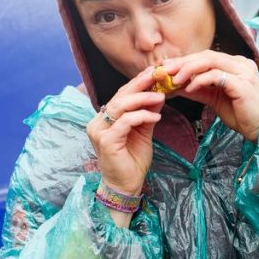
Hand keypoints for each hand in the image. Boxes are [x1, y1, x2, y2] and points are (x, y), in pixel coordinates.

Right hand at [86, 67, 165, 195]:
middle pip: (120, 97)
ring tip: (160, 96)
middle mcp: (98, 122)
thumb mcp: (143, 132)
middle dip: (140, 84)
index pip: (121, 95)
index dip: (137, 83)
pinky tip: (155, 116)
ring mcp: (99, 131)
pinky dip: (141, 116)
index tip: (154, 73)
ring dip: (142, 99)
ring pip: (120, 106)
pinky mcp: (106, 141)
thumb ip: (147, 114)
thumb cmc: (132, 160)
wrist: (126, 185)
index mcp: (104, 118)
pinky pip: (125, 122)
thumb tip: (158, 94)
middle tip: (158, 76)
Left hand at [163, 51, 258, 141]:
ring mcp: (243, 72)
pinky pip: (217, 76)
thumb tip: (174, 84)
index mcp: (235, 64)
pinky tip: (190, 88)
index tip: (165, 68)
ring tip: (173, 79)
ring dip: (188, 69)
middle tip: (163, 71)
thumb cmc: (240, 113)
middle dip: (182, 62)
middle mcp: (240, 63)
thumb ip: (198, 88)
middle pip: (206, 55)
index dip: (184, 61)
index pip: (205, 56)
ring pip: (210, 61)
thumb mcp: (214, 98)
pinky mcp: (243, 83)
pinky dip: (200, 80)